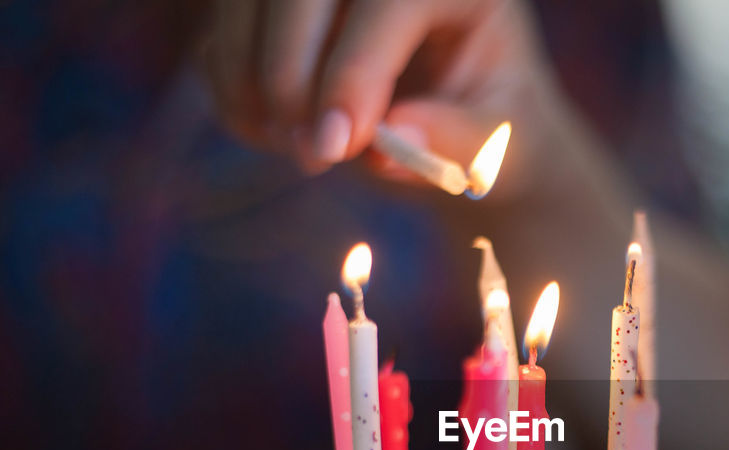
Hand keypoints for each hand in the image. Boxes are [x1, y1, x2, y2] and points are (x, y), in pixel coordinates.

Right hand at [201, 0, 555, 198]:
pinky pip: (226, 26)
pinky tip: (268, 131)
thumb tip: (386, 143)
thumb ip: (458, 143)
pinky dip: (230, 80)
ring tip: (286, 147)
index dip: (354, 69)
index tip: (336, 147)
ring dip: (247, 75)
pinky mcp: (278, 3)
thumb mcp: (503, 150)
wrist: (470, 131)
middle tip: (310, 156)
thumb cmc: (496, 136)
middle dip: (288, 71)